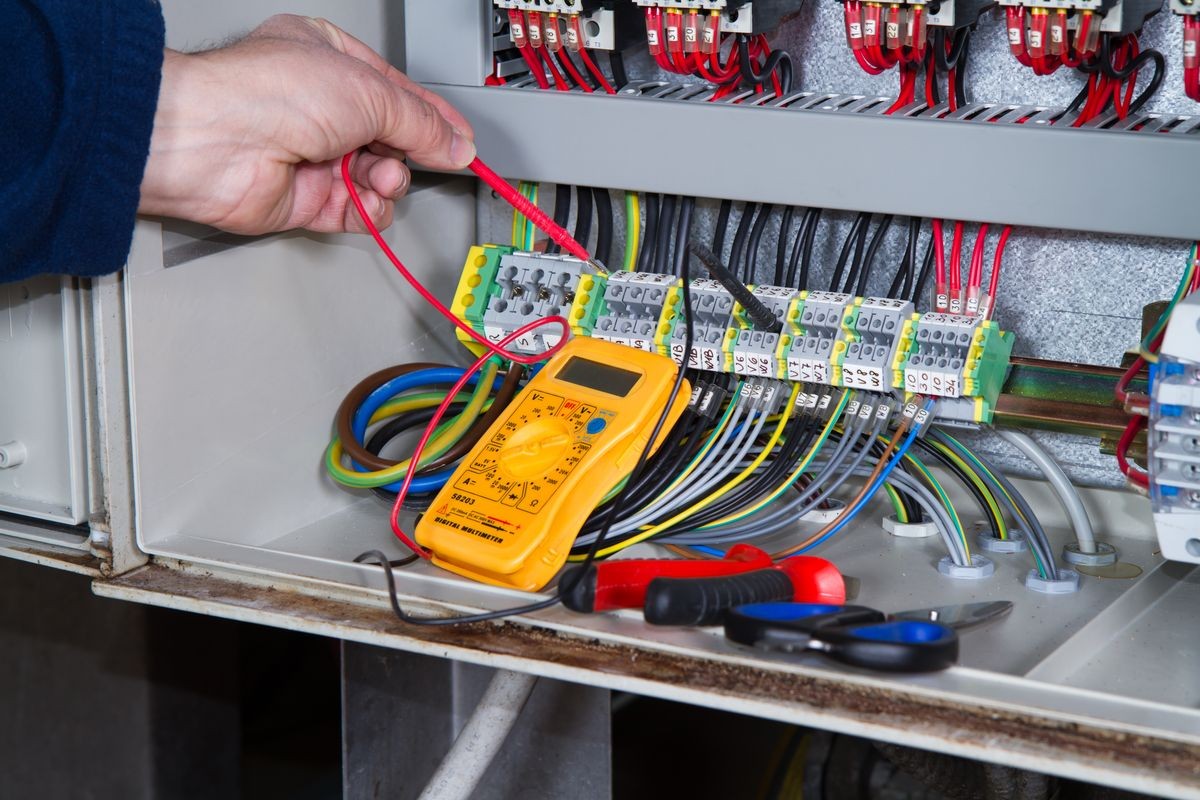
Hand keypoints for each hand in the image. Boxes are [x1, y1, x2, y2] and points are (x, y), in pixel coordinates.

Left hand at [138, 15, 474, 234]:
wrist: (211, 142)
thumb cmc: (264, 94)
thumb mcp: (368, 92)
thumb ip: (420, 123)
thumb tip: (455, 143)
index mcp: (330, 60)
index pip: (398, 93)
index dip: (434, 119)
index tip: (463, 142)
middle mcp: (319, 107)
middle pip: (391, 140)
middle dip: (406, 154)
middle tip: (410, 157)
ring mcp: (311, 154)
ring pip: (376, 180)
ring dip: (387, 185)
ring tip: (378, 179)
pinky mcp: (303, 199)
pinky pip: (354, 213)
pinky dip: (367, 213)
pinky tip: (367, 205)